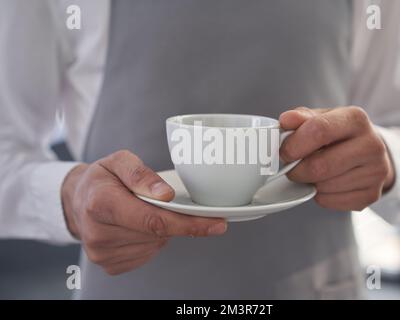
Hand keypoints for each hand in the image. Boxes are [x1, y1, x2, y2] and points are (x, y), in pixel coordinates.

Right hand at [61, 150, 226, 274]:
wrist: (77, 201)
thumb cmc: (101, 178)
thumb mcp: (119, 160)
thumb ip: (141, 174)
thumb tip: (166, 194)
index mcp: (100, 203)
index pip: (153, 220)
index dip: (188, 225)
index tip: (217, 224)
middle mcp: (98, 233)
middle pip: (157, 233)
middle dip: (176, 221)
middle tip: (180, 207)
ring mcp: (103, 254)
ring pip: (155, 244)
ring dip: (161, 229)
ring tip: (143, 210)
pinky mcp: (110, 265)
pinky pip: (147, 253)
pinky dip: (151, 239)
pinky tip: (139, 226)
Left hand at [279, 106, 394, 211]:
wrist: (369, 151)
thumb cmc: (339, 134)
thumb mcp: (321, 118)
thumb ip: (301, 118)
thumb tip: (286, 121)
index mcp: (356, 119)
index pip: (319, 131)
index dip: (294, 144)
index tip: (283, 152)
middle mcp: (371, 144)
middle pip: (320, 166)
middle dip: (297, 170)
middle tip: (292, 167)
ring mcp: (376, 172)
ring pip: (324, 186)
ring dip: (309, 182)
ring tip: (312, 172)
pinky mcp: (371, 194)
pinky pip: (330, 201)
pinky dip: (319, 195)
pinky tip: (325, 183)